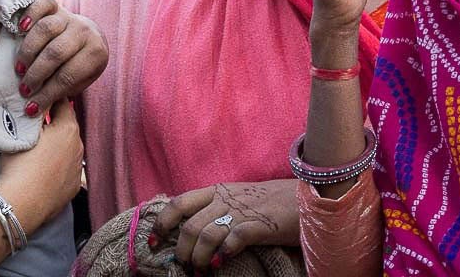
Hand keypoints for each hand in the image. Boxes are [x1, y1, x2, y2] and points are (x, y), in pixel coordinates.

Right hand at [0, 102, 83, 233]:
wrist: (22, 204)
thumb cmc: (20, 165)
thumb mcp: (23, 131)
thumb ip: (34, 114)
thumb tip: (37, 102)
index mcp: (68, 128)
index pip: (62, 103)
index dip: (49, 99)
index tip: (39, 99)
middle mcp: (79, 146)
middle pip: (66, 127)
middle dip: (53, 124)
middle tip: (34, 125)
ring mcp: (77, 168)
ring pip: (67, 149)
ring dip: (56, 146)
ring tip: (37, 150)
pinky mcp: (73, 187)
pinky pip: (66, 170)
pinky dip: (57, 167)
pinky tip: (42, 171)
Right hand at [13, 0, 106, 114]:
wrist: (89, 36)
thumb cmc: (80, 65)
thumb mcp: (79, 81)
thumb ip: (61, 89)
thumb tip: (33, 107)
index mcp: (96, 53)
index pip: (68, 76)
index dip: (48, 93)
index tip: (32, 107)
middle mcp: (84, 32)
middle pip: (56, 53)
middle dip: (37, 75)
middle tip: (24, 89)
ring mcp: (70, 17)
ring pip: (46, 29)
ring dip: (28, 52)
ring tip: (19, 69)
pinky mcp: (57, 6)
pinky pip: (43, 4)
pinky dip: (30, 15)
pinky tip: (20, 29)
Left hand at [152, 180, 298, 269]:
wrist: (305, 195)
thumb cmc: (270, 201)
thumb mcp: (237, 197)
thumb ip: (216, 208)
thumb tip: (188, 231)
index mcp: (217, 190)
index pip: (179, 202)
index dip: (162, 223)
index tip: (154, 241)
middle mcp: (226, 199)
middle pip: (190, 224)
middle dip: (181, 249)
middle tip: (183, 265)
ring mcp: (243, 211)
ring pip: (207, 234)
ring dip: (199, 257)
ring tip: (200, 270)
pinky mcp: (261, 225)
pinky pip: (235, 238)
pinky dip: (223, 253)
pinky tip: (221, 263)